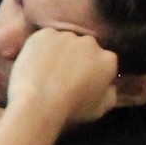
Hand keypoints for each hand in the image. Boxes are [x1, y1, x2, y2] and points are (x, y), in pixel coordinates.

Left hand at [6, 25, 123, 125]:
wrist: (37, 102)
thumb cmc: (69, 110)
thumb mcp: (99, 109)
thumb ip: (110, 94)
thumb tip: (110, 86)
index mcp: (108, 60)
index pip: (104, 61)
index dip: (93, 72)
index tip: (82, 81)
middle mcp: (91, 43)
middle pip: (85, 48)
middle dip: (77, 59)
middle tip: (62, 76)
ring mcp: (67, 36)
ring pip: (64, 42)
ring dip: (59, 52)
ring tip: (46, 72)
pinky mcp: (45, 34)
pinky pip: (45, 39)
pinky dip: (41, 48)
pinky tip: (35, 65)